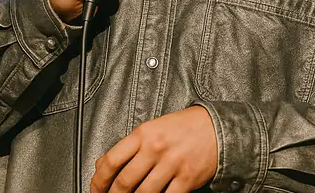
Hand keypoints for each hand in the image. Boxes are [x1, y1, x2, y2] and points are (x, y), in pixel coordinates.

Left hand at [91, 106, 217, 192]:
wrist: (218, 127)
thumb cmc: (185, 127)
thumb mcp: (152, 128)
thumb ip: (129, 146)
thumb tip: (103, 163)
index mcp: (144, 134)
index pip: (111, 161)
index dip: (98, 181)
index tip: (96, 189)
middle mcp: (155, 149)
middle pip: (124, 182)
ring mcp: (171, 165)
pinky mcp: (186, 179)